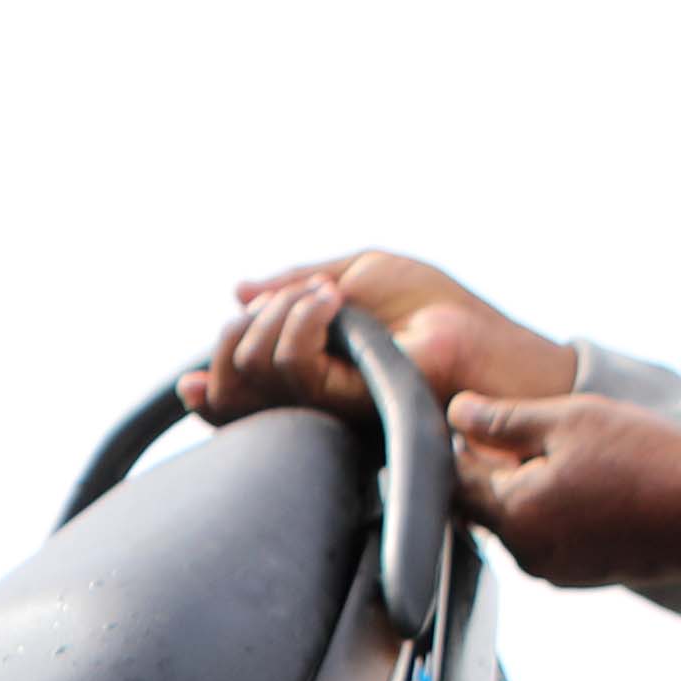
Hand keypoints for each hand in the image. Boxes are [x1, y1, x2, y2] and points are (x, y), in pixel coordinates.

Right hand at [189, 251, 582, 429]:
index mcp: (307, 378)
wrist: (485, 338)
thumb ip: (296, 284)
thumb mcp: (358, 274)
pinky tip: (331, 301)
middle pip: (231, 380)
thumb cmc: (435, 308)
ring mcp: (324, 407)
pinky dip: (302, 321)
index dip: (207, 384)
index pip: (233, 394)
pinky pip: (294, 368)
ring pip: (253, 370)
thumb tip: (238, 291)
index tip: (195, 377)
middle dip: (242, 330)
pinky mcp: (345, 406)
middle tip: (293, 300)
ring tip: (324, 297)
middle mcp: (308, 402)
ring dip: (278, 317)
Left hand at [444, 392, 680, 586]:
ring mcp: (550, 570)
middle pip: (482, 503)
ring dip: (524, 487)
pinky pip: (545, 537)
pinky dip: (551, 510)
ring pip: (514, 521)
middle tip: (529, 429)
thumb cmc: (646, 460)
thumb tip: (455, 411)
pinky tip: (585, 484)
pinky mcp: (576, 576)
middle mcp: (522, 552)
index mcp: (513, 512)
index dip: (462, 441)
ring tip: (566, 454)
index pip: (456, 477)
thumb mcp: (571, 421)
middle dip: (493, 465)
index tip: (483, 416)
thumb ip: (504, 418)